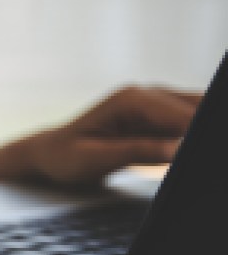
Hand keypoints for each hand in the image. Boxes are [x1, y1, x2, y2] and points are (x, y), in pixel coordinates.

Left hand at [17, 85, 200, 185]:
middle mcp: (146, 95)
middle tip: (196, 156)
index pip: (183, 114)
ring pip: (197, 112)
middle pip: (198, 106)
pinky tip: (181, 156)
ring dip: (198, 133)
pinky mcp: (159, 121)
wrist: (51, 155)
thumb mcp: (96, 159)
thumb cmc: (66, 157)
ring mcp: (155, 106)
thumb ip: (136, 151)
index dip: (198, 131)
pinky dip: (192, 138)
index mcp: (131, 99)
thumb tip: (177, 150)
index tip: (203, 151)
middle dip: (203, 129)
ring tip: (184, 157)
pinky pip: (188, 126)